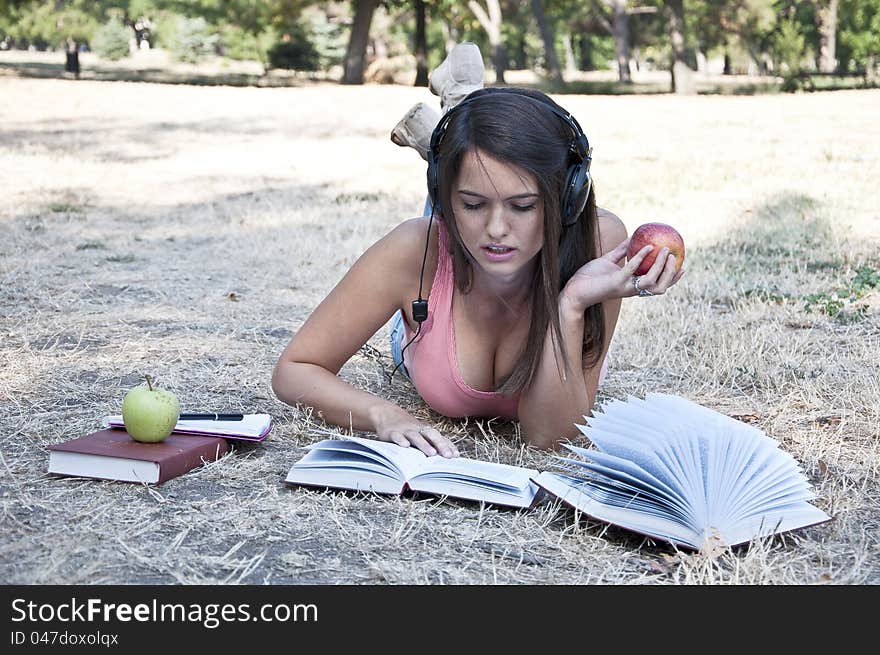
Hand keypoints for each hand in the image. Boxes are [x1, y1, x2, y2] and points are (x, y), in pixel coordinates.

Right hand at [370, 404, 458, 457]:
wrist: (385, 413)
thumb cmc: (406, 428)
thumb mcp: (419, 434)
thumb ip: (430, 443)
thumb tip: (444, 456)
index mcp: (425, 431)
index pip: (439, 438)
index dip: (448, 446)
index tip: (456, 455)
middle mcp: (417, 429)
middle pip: (431, 435)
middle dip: (440, 445)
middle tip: (448, 455)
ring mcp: (405, 430)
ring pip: (416, 437)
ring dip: (424, 444)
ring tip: (432, 453)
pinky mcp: (392, 432)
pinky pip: (397, 436)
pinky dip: (401, 440)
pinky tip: (405, 446)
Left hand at [561, 238, 684, 311]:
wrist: (573, 290)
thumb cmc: (589, 277)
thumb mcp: (608, 261)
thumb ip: (621, 251)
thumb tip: (632, 237)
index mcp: (632, 286)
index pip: (658, 286)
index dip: (672, 279)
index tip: (683, 267)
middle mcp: (631, 290)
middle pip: (660, 287)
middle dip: (670, 273)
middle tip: (675, 256)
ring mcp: (624, 287)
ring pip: (650, 282)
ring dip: (660, 266)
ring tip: (664, 250)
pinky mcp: (615, 283)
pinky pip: (631, 269)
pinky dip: (641, 258)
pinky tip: (647, 246)